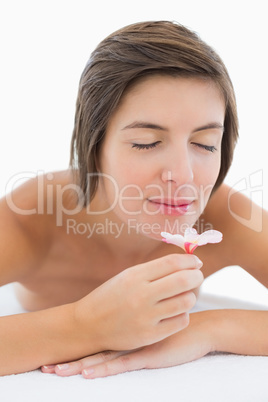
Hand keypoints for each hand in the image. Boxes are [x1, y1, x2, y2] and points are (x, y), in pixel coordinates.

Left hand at [41, 311, 213, 377]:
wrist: (198, 328)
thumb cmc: (174, 325)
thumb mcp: (150, 325)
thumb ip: (135, 326)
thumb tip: (122, 328)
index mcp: (124, 328)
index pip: (94, 338)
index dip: (73, 346)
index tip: (53, 353)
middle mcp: (125, 336)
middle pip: (91, 349)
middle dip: (68, 359)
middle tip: (45, 367)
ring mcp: (134, 346)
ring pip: (100, 358)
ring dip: (77, 366)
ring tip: (56, 372)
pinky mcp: (146, 355)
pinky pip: (121, 364)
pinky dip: (103, 369)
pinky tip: (89, 373)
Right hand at [73, 254, 202, 351]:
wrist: (88, 325)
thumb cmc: (111, 297)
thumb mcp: (127, 277)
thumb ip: (154, 270)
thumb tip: (186, 263)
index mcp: (135, 276)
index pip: (172, 262)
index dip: (189, 260)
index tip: (195, 261)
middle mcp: (141, 295)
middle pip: (183, 280)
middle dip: (197, 275)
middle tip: (197, 276)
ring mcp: (146, 317)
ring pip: (186, 301)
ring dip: (190, 296)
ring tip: (185, 295)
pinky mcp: (150, 336)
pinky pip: (180, 321)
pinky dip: (183, 314)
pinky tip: (176, 312)